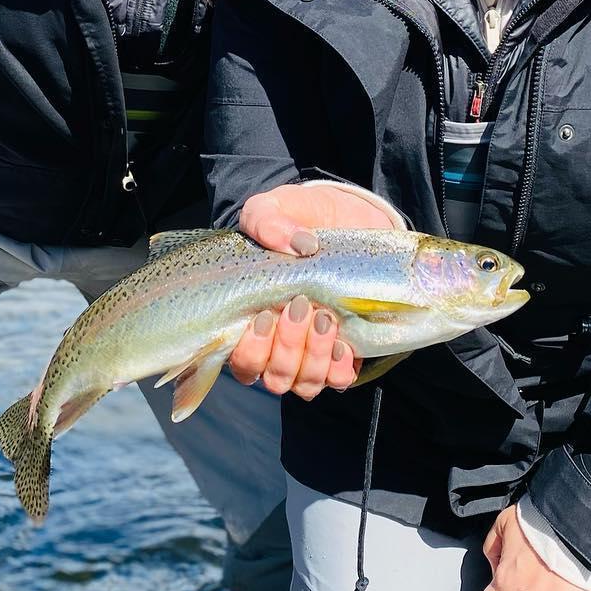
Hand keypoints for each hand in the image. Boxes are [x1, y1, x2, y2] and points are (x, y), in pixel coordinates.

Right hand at [229, 183, 397, 397]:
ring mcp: (313, 352)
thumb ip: (268, 220)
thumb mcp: (277, 206)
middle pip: (273, 377)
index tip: (266, 314)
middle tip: (300, 306)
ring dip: (313, 356)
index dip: (250, 350)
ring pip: (304, 384)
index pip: (240, 362)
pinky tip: (342, 340)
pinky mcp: (347, 350)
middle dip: (286, 347)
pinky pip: (339, 380)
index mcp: (251, 320)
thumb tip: (296, 246)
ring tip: (325, 317)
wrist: (349, 217)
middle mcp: (279, 345)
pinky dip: (339, 367)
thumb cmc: (303, 217)